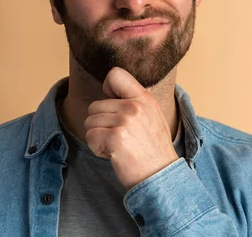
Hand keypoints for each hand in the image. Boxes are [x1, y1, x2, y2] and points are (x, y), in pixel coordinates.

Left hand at [84, 67, 178, 189]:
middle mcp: (135, 106)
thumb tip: (110, 91)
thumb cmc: (153, 149)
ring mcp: (125, 121)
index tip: (113, 104)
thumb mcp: (152, 116)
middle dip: (101, 124)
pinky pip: (90, 137)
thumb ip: (135, 101)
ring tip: (119, 146)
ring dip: (99, 137)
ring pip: (90, 122)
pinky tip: (114, 154)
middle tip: (120, 137)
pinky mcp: (115, 138)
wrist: (161, 176)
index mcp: (144, 98)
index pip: (115, 74)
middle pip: (95, 106)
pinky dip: (97, 149)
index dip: (107, 89)